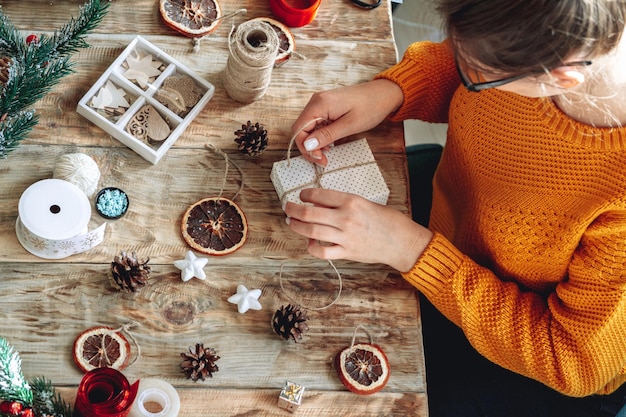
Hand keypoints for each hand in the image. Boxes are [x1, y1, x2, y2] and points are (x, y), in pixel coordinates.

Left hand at [284, 188, 432, 271]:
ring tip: (291, 222)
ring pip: (310, 231)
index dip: (305, 194)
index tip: (302, 195)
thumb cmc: (389, 221)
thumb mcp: (367, 203)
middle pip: (309, 213)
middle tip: (288, 207)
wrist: (403, 242)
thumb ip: (344, 204)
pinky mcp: (346, 253)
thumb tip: (321, 204)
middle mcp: (346, 218)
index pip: (319, 195)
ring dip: (296, 226)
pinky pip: (321, 251)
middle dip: (293, 209)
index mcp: (352, 202)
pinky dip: (311, 247)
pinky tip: (309, 242)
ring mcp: (344, 237)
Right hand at [291, 79, 403, 164]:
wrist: (384, 94)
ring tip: (328, 153)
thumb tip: (308, 145)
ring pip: (308, 128)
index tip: (319, 159)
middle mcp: (316, 101)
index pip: (299, 129)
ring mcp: (320, 103)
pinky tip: (330, 143)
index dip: (305, 147)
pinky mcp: (326, 107)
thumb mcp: (350, 125)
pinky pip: (316, 124)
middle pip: (301, 129)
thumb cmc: (371, 106)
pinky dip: (320, 136)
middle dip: (309, 147)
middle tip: (323, 160)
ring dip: (314, 143)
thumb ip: (327, 135)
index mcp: (320, 104)